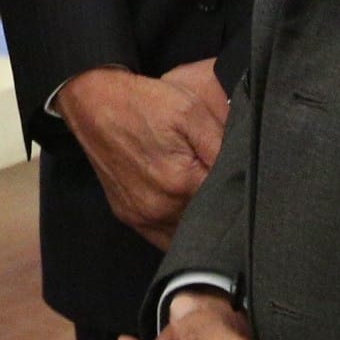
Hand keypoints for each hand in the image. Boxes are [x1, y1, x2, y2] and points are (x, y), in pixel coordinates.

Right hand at [54, 59, 228, 247]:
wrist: (93, 103)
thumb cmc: (143, 104)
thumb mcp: (192, 111)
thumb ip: (223, 145)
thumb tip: (245, 172)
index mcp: (181, 183)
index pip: (228, 203)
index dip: (235, 188)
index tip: (234, 173)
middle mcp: (160, 208)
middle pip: (208, 222)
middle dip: (216, 204)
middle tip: (212, 176)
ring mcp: (142, 217)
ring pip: (186, 235)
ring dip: (197, 218)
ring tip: (196, 189)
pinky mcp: (129, 218)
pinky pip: (163, 236)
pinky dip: (176, 225)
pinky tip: (180, 203)